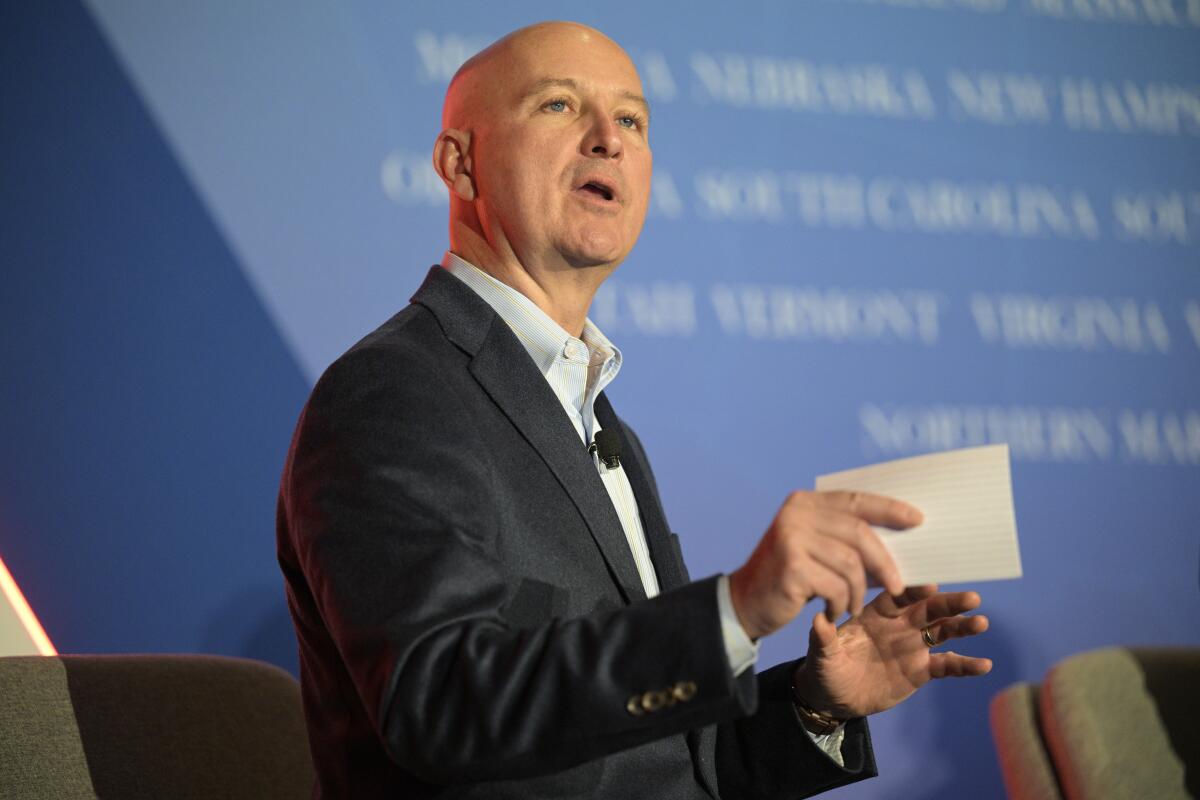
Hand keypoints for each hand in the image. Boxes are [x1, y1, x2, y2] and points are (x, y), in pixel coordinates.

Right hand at [729, 491, 917, 639]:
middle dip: (884, 561)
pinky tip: (831, 612)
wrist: (744, 603)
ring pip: (851, 564)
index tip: (917, 520)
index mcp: (803, 503)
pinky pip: (836, 586)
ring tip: (852, 606)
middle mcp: (795, 514)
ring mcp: (790, 538)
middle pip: (859, 533)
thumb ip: (845, 540)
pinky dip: (841, 604)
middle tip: (898, 585)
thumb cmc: (789, 578)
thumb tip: (901, 543)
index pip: (855, 500)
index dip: (889, 509)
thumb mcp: (816, 550)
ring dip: (859, 592)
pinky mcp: (791, 567)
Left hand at [793, 586, 991, 718]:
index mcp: (876, 613)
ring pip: (943, 632)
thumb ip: (824, 637)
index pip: (898, 595)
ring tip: (981, 623)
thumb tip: (817, 620)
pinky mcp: (921, 670)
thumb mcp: (821, 654)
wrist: (834, 698)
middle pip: (928, 609)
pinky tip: (984, 665)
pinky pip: (947, 665)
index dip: (914, 589)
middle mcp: (899, 625)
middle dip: (949, 603)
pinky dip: (966, 665)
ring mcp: (913, 646)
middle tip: (972, 598)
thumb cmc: (824, 668)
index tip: (931, 584)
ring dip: (962, 627)